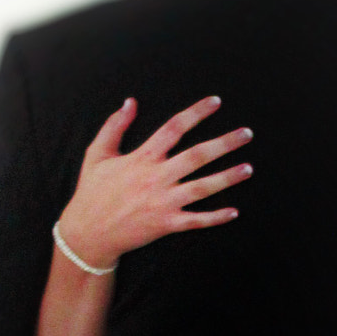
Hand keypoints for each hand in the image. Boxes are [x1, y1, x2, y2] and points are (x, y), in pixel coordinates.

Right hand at [56, 95, 253, 270]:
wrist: (87, 234)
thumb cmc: (92, 192)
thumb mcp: (97, 154)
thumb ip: (114, 126)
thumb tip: (130, 101)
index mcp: (142, 157)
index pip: (174, 128)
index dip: (197, 112)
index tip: (216, 102)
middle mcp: (156, 178)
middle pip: (197, 156)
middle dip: (224, 143)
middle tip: (247, 133)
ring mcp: (163, 202)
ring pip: (202, 187)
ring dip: (227, 178)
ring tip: (248, 168)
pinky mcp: (165, 224)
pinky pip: (196, 220)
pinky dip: (215, 217)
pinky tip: (234, 211)